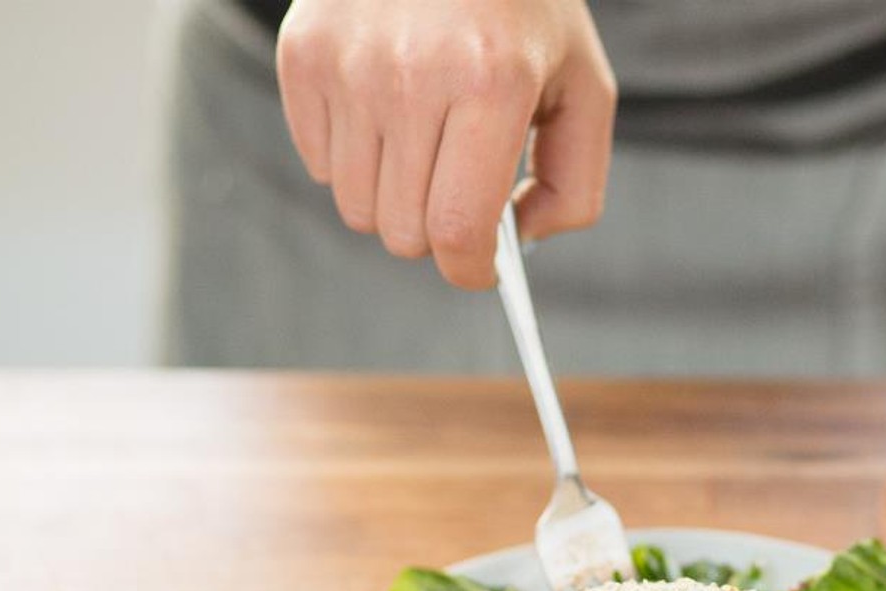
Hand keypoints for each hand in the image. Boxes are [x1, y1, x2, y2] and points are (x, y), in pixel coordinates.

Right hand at [277, 0, 615, 287]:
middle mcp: (412, 74)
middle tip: (457, 194)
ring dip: (394, 198)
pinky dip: (355, 159)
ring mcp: (348, 63)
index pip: (458, 229)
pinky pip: (320, 164)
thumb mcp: (582, 84)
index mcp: (491, 84)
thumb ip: (574, 180)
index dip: (470, 270)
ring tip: (424, 145)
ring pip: (356, 208)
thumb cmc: (522, 9)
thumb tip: (519, 244)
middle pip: (403, 232)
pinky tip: (386, 111)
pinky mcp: (304, 53)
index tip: (479, 269)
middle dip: (437, 233)